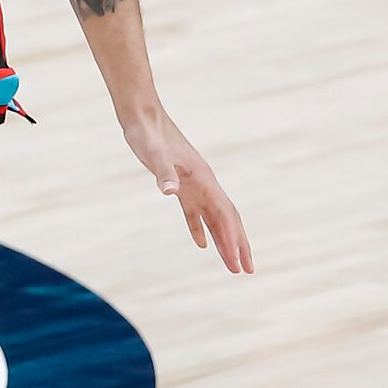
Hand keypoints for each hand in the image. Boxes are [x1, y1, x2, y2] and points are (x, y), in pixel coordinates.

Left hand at [123, 109, 252, 273]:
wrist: (142, 116)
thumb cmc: (148, 134)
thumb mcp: (154, 154)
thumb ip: (163, 173)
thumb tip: (169, 192)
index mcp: (204, 179)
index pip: (225, 215)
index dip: (233, 239)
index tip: (239, 262)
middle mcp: (204, 183)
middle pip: (227, 219)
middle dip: (237, 245)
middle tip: (246, 271)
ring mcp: (193, 184)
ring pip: (214, 218)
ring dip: (223, 241)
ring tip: (231, 265)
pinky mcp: (180, 184)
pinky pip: (194, 212)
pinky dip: (199, 228)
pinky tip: (202, 244)